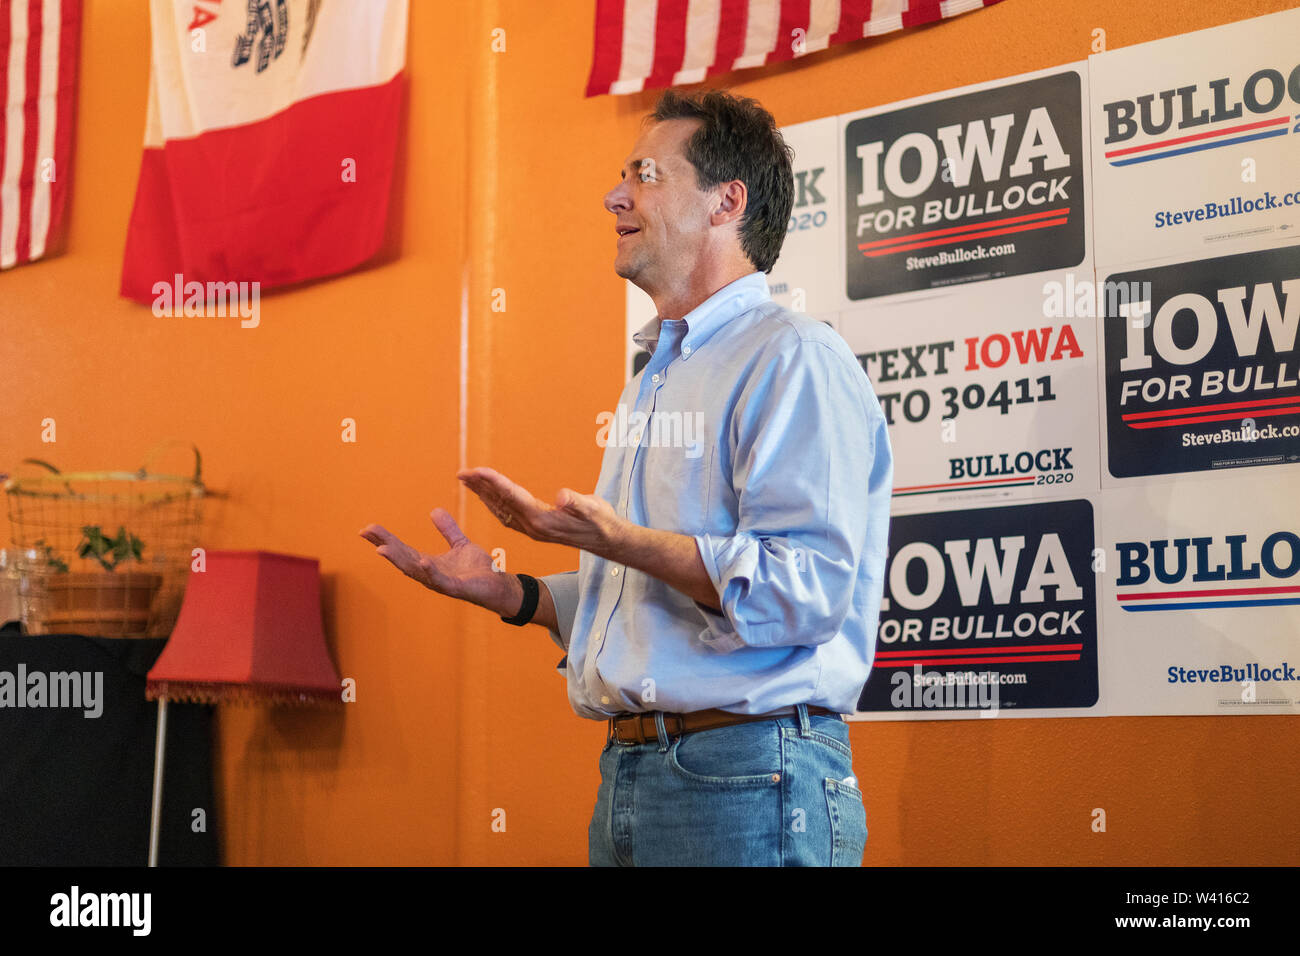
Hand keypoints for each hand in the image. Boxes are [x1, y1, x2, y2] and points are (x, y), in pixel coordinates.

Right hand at [359, 509, 518, 614]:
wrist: (499, 586)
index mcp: (429, 564)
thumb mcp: (460, 544)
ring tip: (381, 548)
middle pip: (402, 558)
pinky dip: (430, 572)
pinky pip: (440, 580)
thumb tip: (434, 510)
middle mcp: (430, 575)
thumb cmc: (479, 570)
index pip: (403, 550)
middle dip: (384, 545)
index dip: (385, 539)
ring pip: (415, 570)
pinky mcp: (457, 588)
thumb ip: (447, 529)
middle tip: (366, 532)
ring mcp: (442, 583)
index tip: (368, 529)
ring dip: (398, 559)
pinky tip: (422, 561)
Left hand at [457, 466, 626, 556]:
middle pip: (500, 504)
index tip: (476, 470)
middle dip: (480, 487)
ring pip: (501, 510)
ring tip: (468, 480)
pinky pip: (507, 515)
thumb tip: (562, 497)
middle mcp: (532, 526)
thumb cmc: (602, 521)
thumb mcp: (593, 508)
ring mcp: (532, 529)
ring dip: (483, 495)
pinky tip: (488, 496)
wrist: (608, 541)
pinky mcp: (535, 528)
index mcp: (542, 520)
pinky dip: (494, 503)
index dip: (493, 482)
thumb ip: (577, 502)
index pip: (512, 497)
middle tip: (461, 473)